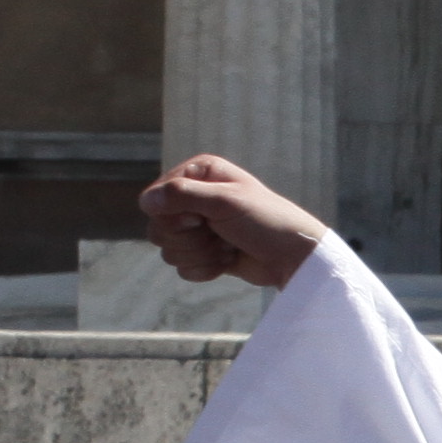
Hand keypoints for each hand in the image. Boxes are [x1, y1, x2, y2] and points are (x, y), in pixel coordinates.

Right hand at [142, 155, 332, 290]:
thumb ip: (182, 196)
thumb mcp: (226, 202)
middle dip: (190, 239)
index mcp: (197, 173)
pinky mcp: (204, 252)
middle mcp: (193, 197)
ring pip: (169, 250)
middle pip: (157, 228)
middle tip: (220, 234)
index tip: (202, 219)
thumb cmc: (267, 222)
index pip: (154, 200)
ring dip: (202, 254)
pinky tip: (229, 260)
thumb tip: (145, 201)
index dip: (174, 216)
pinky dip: (207, 269)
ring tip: (229, 246)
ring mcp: (198, 226)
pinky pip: (183, 267)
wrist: (296, 258)